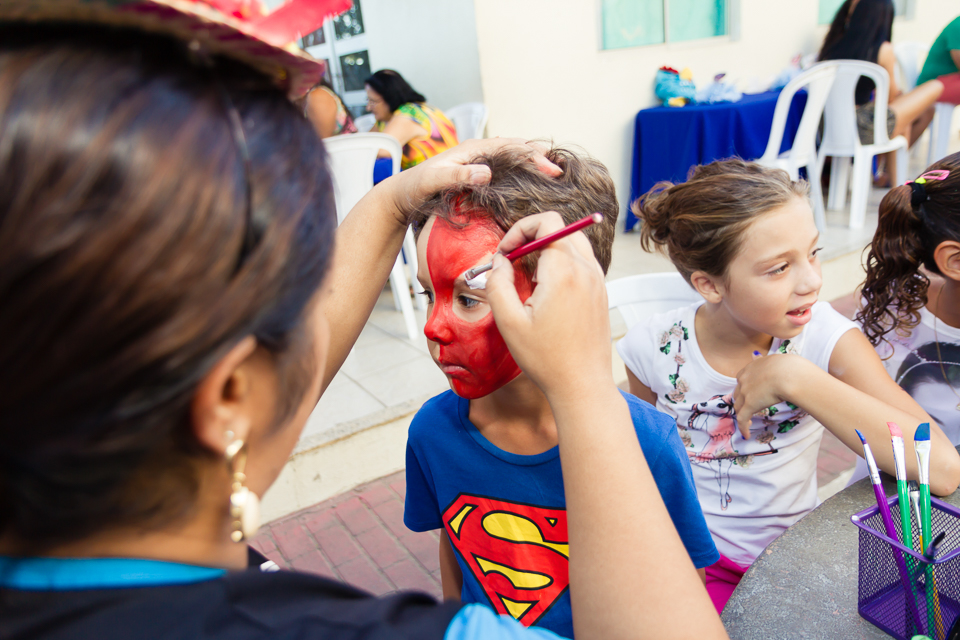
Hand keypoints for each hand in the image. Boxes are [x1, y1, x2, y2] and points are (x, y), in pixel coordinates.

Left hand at [380, 138, 561, 224]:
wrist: (401, 194)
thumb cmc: (414, 187)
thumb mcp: (434, 181)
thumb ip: (458, 176)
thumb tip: (487, 171)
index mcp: (471, 149)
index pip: (509, 147)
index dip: (531, 156)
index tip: (550, 168)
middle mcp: (476, 153)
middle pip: (513, 149)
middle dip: (536, 156)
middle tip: (558, 169)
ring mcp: (475, 163)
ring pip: (509, 158)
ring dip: (529, 162)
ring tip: (549, 169)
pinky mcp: (473, 175)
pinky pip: (501, 169)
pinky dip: (518, 172)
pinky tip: (525, 181)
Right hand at [484, 212, 610, 398]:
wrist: (582, 385)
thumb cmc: (547, 359)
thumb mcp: (509, 322)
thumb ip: (498, 284)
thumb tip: (500, 262)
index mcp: (564, 272)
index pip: (546, 222)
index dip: (520, 230)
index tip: (505, 254)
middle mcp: (586, 270)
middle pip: (561, 228)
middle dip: (532, 236)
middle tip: (513, 261)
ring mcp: (597, 281)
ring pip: (573, 243)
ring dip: (548, 249)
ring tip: (529, 277)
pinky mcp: (601, 292)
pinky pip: (581, 262)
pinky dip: (562, 264)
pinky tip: (546, 291)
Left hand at [732, 354, 805, 437]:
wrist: (790, 374)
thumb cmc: (791, 367)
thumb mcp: (780, 361)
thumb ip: (775, 366)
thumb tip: (780, 365)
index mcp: (752, 367)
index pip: (742, 379)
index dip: (745, 387)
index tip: (751, 393)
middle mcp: (745, 379)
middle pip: (738, 393)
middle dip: (742, 401)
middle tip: (748, 408)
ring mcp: (745, 392)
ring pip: (738, 406)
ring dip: (742, 414)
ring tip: (749, 422)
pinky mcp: (750, 404)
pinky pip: (742, 419)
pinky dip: (743, 428)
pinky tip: (746, 435)